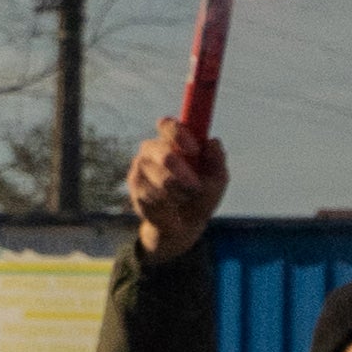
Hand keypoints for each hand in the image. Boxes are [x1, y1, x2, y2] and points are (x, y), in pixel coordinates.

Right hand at [127, 117, 225, 260]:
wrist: (183, 225)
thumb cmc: (201, 196)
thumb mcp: (217, 180)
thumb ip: (217, 161)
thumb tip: (213, 142)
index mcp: (173, 141)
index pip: (168, 125)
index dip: (179, 135)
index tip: (195, 150)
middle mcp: (153, 149)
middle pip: (163, 153)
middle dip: (183, 172)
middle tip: (195, 186)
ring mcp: (140, 166)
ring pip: (161, 179)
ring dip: (179, 193)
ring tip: (185, 198)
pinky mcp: (135, 185)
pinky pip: (152, 194)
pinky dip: (167, 203)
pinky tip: (170, 205)